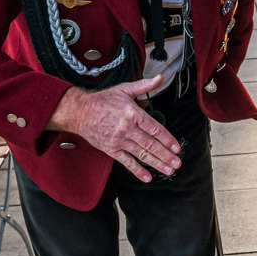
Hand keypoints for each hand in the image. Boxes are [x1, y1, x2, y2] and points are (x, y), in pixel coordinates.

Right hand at [46, 77, 182, 181]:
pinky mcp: (111, 149)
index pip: (154, 128)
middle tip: (177, 163)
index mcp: (132, 113)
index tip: (176, 148)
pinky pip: (126, 162)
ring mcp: (118, 140)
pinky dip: (137, 170)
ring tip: (169, 170)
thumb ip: (144, 86)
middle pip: (150, 144)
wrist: (79, 112)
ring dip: (157, 164)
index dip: (167, 139)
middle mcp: (126, 128)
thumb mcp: (124, 89)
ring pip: (141, 154)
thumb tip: (160, 78)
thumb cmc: (102, 100)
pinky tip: (148, 177)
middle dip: (165, 155)